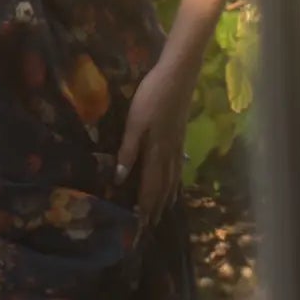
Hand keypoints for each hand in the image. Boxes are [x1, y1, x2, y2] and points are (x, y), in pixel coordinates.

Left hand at [114, 53, 192, 225]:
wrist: (178, 76)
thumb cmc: (152, 96)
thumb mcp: (135, 123)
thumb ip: (128, 151)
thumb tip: (118, 179)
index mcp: (156, 152)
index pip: (150, 186)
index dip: (145, 205)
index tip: (140, 224)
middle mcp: (169, 154)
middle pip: (163, 185)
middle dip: (157, 206)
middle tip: (152, 224)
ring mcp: (177, 145)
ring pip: (173, 177)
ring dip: (168, 195)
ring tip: (165, 209)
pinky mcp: (181, 135)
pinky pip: (178, 166)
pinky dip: (176, 179)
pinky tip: (176, 178)